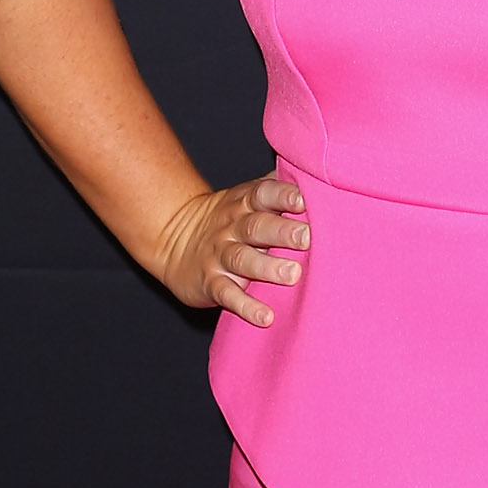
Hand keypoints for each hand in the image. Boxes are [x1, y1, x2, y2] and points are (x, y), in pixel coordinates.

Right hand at [155, 177, 308, 325]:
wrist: (174, 240)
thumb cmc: (230, 221)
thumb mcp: (247, 197)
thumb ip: (278, 187)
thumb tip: (314, 171)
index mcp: (245, 203)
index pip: (264, 194)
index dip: (282, 195)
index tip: (303, 199)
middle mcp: (233, 227)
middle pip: (257, 227)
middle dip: (282, 231)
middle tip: (307, 238)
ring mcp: (220, 255)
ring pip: (243, 259)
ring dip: (267, 267)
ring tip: (292, 274)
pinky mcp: (211, 283)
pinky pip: (228, 295)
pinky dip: (246, 306)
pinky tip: (266, 317)